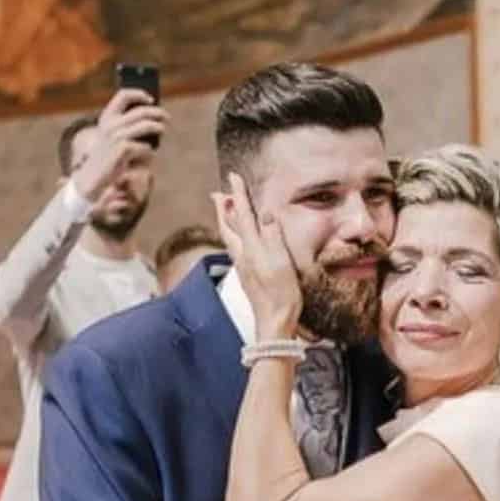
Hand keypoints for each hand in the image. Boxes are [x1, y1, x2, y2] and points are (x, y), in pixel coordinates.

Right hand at [69, 88, 167, 202]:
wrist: (91, 178)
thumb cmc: (106, 158)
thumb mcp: (112, 137)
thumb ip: (127, 126)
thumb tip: (152, 118)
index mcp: (106, 117)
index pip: (123, 95)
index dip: (139, 94)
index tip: (150, 98)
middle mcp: (111, 124)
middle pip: (141, 111)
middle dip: (157, 113)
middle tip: (166, 117)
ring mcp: (117, 136)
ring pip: (147, 125)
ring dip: (158, 127)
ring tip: (163, 130)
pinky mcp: (123, 149)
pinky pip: (146, 146)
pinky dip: (150, 151)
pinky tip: (149, 154)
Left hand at [212, 172, 301, 338]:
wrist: (274, 323)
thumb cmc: (282, 295)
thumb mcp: (282, 262)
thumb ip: (273, 236)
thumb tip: (266, 213)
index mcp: (252, 249)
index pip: (242, 215)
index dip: (238, 195)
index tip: (233, 177)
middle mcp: (243, 256)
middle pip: (228, 226)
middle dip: (223, 208)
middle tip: (217, 193)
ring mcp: (243, 266)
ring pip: (230, 237)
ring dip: (226, 220)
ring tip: (223, 210)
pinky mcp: (247, 276)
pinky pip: (236, 248)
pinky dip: (233, 235)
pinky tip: (237, 239)